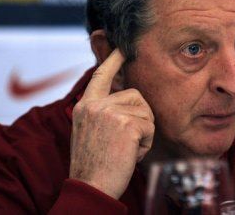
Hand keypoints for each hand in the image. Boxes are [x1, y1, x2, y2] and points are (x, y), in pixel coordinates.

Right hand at [69, 49, 154, 198]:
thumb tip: (127, 96)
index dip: (113, 60)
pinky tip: (130, 155)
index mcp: (85, 106)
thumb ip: (103, 111)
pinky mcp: (126, 123)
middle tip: (125, 141)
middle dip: (140, 117)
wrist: (91, 187)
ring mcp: (109, 113)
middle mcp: (95, 105)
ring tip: (125, 149)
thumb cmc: (95, 163)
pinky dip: (145, 144)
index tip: (122, 47)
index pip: (101, 75)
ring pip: (146, 111)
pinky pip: (150, 127)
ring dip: (143, 132)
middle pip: (136, 96)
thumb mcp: (91, 131)